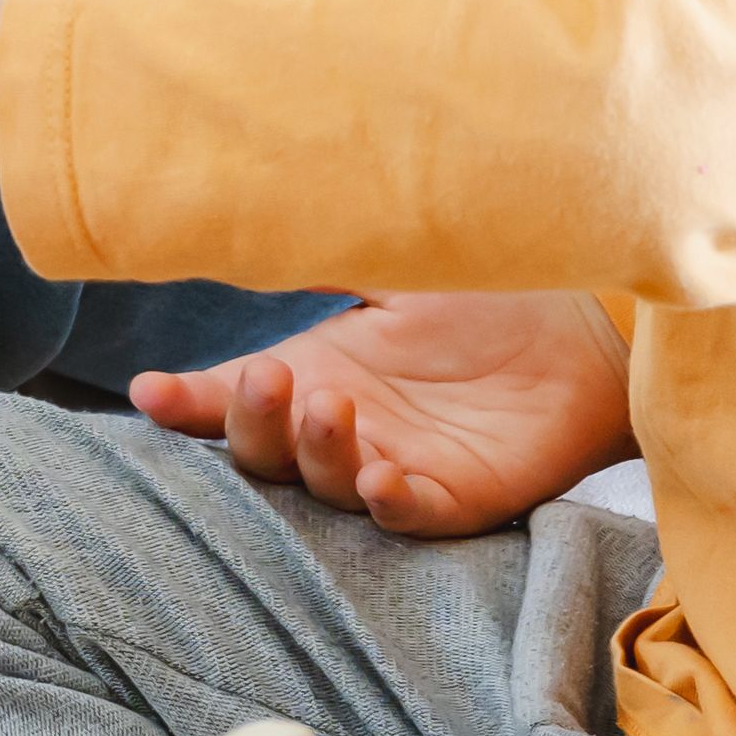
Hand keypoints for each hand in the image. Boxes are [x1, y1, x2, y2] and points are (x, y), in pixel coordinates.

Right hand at [131, 292, 637, 537]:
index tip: (150, 394)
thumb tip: (237, 220)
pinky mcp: (457, 497)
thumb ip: (316, 260)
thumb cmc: (483, 298)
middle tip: (272, 378)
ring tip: (332, 405)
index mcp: (310, 375)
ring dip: (317, 453)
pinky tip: (380, 476)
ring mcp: (393, 466)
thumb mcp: (386, 272)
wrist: (584, 331)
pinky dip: (388, 501)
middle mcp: (340, 431)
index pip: (227, 400)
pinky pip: (409, 515)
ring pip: (325, 486)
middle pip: (262, 455)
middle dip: (252, 423)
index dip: (185, 404)